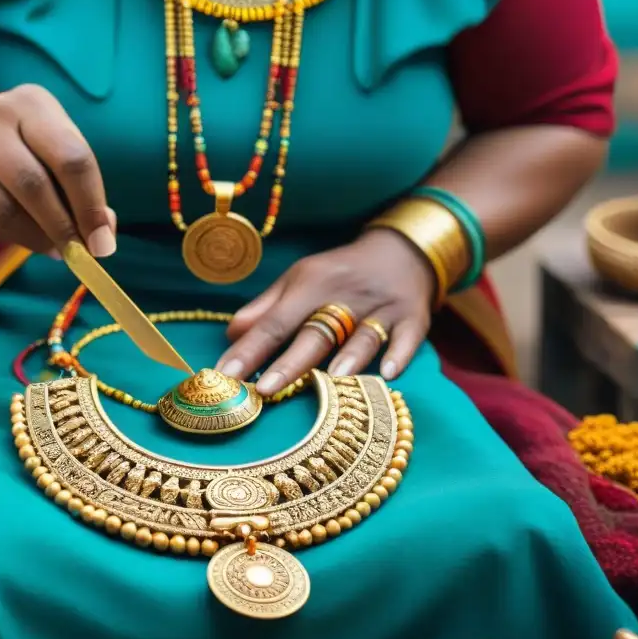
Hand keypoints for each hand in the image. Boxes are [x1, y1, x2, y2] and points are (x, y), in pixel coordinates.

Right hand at [0, 84, 115, 256]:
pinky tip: (34, 240)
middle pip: (35, 184)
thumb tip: (103, 233)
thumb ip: (85, 188)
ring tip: (60, 249)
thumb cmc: (28, 146)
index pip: (71, 158)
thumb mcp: (60, 149)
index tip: (104, 243)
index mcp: (33, 104)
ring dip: (41, 239)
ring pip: (9, 210)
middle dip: (65, 227)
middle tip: (84, 254)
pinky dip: (20, 240)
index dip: (91, 205)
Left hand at [217, 229, 436, 394]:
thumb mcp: (300, 280)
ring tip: (333, 379)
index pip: (275, 321)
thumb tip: (230, 334)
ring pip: (363, 335)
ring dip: (350, 356)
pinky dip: (399, 354)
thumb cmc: (339, 273)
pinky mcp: (413, 318)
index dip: (249, 348)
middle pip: (316, 332)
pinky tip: (389, 372)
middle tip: (266, 388)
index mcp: (312, 284)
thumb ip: (266, 309)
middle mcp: (345, 296)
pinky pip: (408, 337)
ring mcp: (382, 308)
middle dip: (291, 361)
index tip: (224, 374)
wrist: (402, 250)